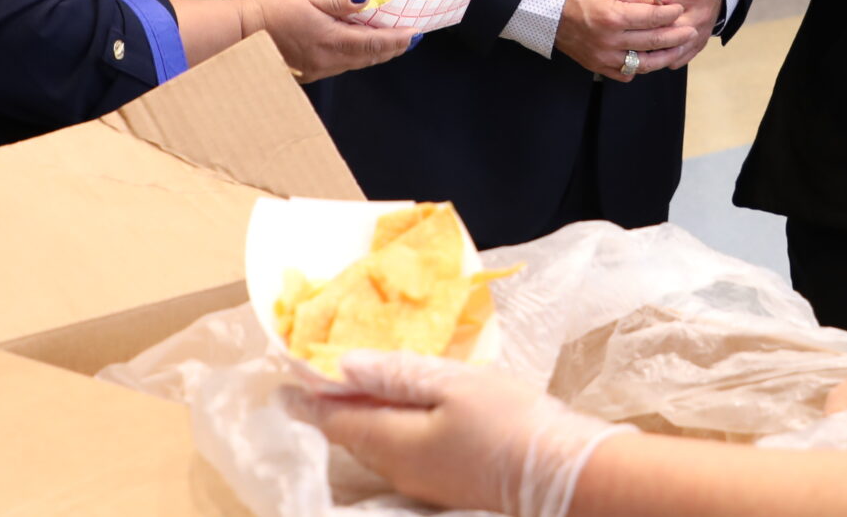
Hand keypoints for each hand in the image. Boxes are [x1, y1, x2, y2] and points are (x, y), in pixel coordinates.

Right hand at [240, 0, 411, 81]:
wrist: (239, 33)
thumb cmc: (271, 9)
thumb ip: (338, 0)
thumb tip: (365, 0)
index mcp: (330, 39)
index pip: (374, 42)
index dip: (398, 39)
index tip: (415, 33)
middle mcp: (328, 59)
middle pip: (369, 56)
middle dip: (392, 47)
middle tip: (410, 38)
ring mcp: (319, 69)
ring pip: (356, 63)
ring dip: (376, 53)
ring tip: (392, 42)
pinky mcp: (309, 72)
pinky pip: (341, 65)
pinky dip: (357, 56)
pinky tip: (359, 46)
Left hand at [301, 350, 626, 516]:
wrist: (563, 473)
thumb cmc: (508, 421)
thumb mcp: (452, 384)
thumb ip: (397, 374)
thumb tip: (345, 365)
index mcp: (394, 442)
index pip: (336, 421)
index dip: (309, 400)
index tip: (283, 383)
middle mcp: (400, 469)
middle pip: (354, 436)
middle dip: (333, 406)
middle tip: (316, 375)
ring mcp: (424, 481)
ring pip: (377, 445)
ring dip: (361, 416)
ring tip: (354, 385)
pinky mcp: (447, 481)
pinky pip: (402, 451)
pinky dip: (390, 426)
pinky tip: (403, 407)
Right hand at [556, 0, 695, 79]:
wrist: (545, 6)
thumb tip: (658, 2)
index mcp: (613, 16)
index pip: (652, 18)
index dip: (670, 14)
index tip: (680, 10)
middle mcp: (609, 40)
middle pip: (652, 42)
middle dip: (675, 36)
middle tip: (690, 31)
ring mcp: (602, 56)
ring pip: (643, 64)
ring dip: (664, 57)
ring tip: (677, 49)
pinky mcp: (595, 64)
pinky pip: (624, 73)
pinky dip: (638, 68)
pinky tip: (648, 59)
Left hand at [631, 0, 723, 72]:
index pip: (664, 7)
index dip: (644, 11)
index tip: (628, 14)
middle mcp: (699, 13)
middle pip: (669, 31)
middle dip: (646, 34)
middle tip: (626, 36)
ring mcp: (701, 30)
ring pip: (675, 49)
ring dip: (655, 52)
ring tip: (634, 51)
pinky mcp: (701, 42)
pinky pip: (682, 57)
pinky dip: (665, 59)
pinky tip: (650, 57)